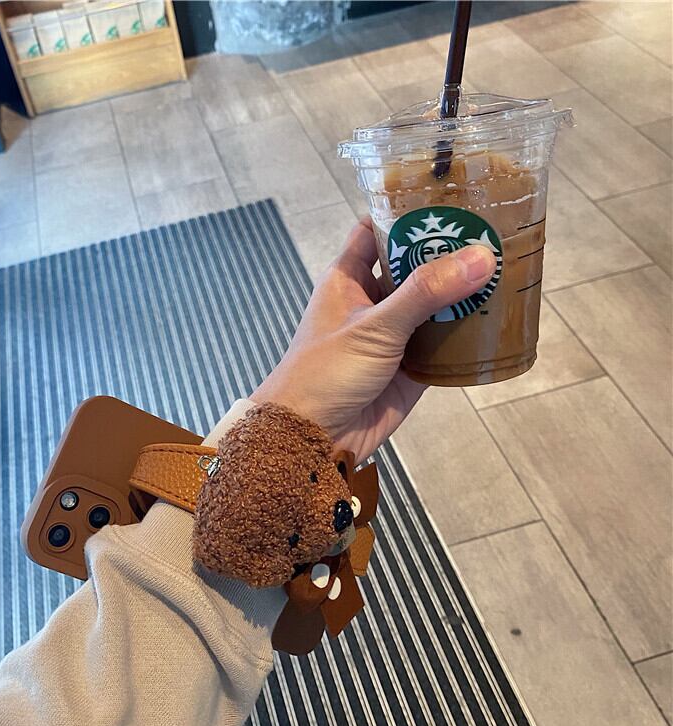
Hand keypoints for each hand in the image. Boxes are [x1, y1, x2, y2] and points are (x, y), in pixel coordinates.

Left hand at [250, 217, 495, 461]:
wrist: (313, 439)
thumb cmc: (326, 373)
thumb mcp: (374, 326)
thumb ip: (424, 292)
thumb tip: (480, 256)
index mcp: (349, 278)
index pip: (375, 229)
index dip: (404, 209)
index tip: (446, 191)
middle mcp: (372, 301)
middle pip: (413, 264)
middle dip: (447, 250)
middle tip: (494, 227)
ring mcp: (393, 334)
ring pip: (433, 304)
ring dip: (463, 291)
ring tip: (507, 264)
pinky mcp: (411, 367)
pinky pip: (443, 343)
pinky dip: (466, 332)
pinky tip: (499, 316)